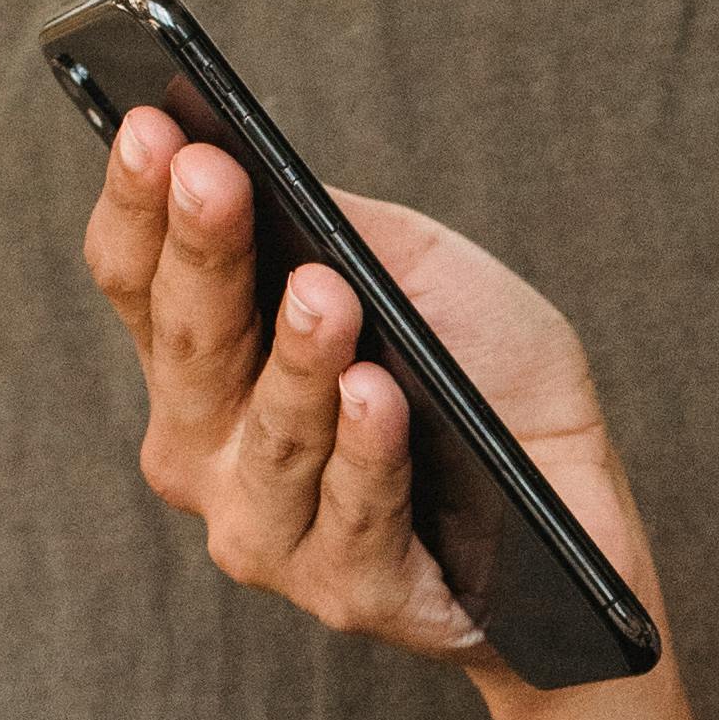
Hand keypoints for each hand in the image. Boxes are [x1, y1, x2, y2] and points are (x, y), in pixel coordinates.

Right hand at [82, 109, 638, 672]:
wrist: (581, 511)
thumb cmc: (488, 383)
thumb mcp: (419, 277)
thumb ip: (339, 227)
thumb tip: (267, 165)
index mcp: (206, 368)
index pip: (141, 282)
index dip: (137, 205)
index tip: (151, 129)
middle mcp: (210, 454)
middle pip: (190, 347)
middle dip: (201, 254)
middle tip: (209, 175)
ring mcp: (270, 531)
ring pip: (270, 437)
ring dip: (297, 361)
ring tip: (326, 293)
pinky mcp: (350, 590)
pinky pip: (354, 515)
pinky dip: (368, 454)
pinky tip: (379, 397)